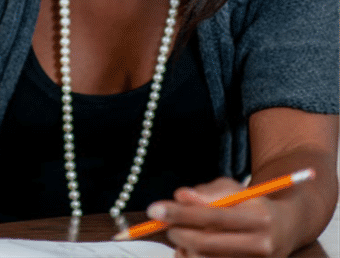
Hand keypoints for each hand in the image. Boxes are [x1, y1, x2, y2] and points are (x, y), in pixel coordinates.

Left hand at [148, 177, 280, 257]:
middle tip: (164, 223)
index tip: (155, 210)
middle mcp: (260, 246)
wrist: (286, 228)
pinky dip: (190, 257)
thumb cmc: (252, 205)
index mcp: (259, 219)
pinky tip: (189, 248)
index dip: (180, 213)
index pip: (212, 216)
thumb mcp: (234, 190)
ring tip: (183, 234)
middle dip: (177, 232)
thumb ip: (207, 192)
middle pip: (205, 243)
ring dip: (183, 247)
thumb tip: (180, 196)